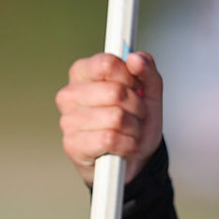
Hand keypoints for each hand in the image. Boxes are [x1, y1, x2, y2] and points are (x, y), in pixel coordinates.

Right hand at [54, 52, 163, 184]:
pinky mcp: (72, 145)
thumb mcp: (149, 91)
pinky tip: (123, 146)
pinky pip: (110, 139)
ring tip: (129, 131)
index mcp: (83, 73)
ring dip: (134, 128)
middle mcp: (69, 94)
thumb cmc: (136, 120)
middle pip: (116, 92)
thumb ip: (146, 69)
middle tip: (135, 114)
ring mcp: (68, 121)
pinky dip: (127, 145)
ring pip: (116, 117)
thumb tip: (135, 58)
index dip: (129, 77)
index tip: (135, 87)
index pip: (107, 63)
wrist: (135, 159)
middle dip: (136, 106)